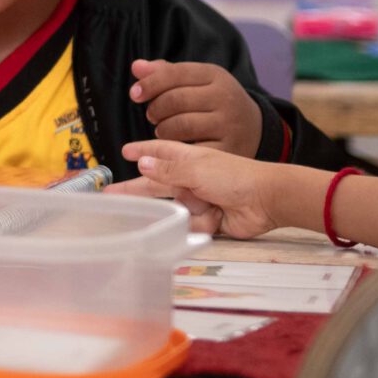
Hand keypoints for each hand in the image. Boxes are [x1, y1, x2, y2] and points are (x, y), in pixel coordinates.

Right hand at [108, 139, 278, 239]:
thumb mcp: (196, 168)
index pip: (160, 153)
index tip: (126, 152)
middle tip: (110, 195)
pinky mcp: (207, 221)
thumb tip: (142, 163)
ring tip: (198, 207)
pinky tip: (217, 218)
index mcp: (188, 159)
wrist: (267, 201)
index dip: (143, 152)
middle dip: (135, 190)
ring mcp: (198, 201)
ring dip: (183, 211)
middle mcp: (190, 179)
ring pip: (173, 209)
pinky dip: (200, 224)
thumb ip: (167, 170)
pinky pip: (190, 226)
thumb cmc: (234, 176)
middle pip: (156, 185)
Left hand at [129, 59, 262, 152]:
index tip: (135, 94)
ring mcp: (229, 124)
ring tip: (163, 130)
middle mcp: (226, 97)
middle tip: (152, 116)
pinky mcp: (229, 150)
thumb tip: (137, 67)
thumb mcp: (197, 81)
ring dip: (163, 130)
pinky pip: (191, 150)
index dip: (149, 83)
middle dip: (155, 109)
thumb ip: (166, 73)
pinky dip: (176, 150)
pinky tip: (175, 146)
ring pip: (181, 125)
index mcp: (216, 75)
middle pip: (175, 100)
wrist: (254, 128)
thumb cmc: (214, 102)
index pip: (175, 73)